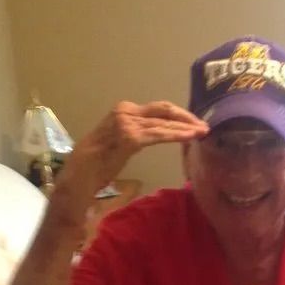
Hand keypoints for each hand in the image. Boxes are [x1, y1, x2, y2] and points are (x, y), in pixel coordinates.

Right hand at [54, 100, 208, 219]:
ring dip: (186, 127)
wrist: (79, 174)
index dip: (179, 115)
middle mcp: (125, 111)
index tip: (194, 123)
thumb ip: (138, 135)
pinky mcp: (130, 137)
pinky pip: (159, 134)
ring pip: (164, 121)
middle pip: (164, 110)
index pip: (158, 109)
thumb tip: (158, 135)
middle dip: (187, 117)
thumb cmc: (97, 164)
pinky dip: (177, 135)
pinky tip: (189, 136)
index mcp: (124, 111)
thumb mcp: (121, 144)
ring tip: (202, 132)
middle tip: (204, 126)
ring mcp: (127, 123)